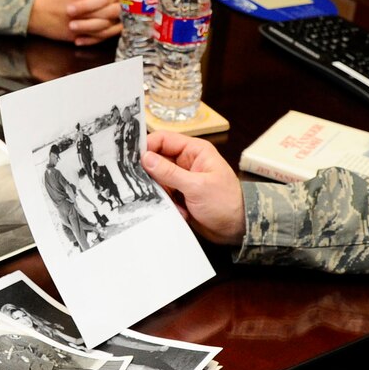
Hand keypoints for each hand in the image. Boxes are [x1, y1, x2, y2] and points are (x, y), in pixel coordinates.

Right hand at [27, 0, 120, 45]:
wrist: (31, 13)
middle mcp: (76, 5)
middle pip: (105, 1)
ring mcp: (76, 21)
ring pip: (103, 19)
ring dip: (116, 15)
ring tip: (124, 10)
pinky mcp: (74, 34)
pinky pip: (96, 35)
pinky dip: (107, 30)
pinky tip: (114, 25)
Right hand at [142, 130, 246, 244]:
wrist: (236, 229)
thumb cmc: (226, 203)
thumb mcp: (197, 186)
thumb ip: (169, 172)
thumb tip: (146, 158)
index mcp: (195, 150)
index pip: (164, 139)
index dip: (147, 147)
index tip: (132, 159)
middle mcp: (186, 162)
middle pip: (157, 160)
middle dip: (151, 174)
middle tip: (147, 186)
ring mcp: (182, 179)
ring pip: (157, 179)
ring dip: (161, 192)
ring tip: (173, 203)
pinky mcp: (179, 194)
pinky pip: (162, 194)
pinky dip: (166, 203)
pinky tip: (180, 211)